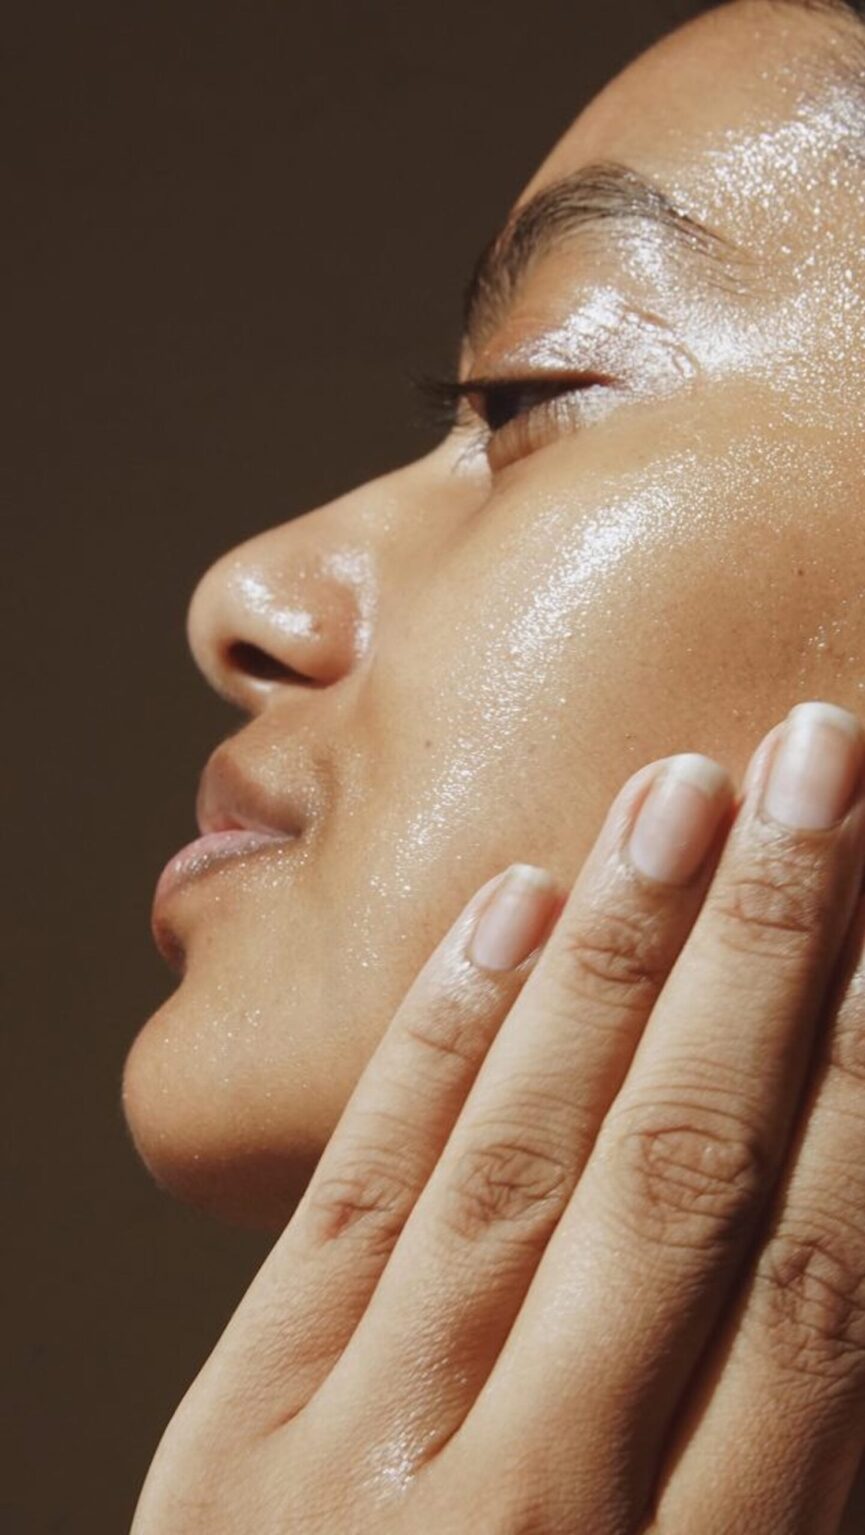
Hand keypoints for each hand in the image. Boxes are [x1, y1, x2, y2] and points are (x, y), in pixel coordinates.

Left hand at [131, 702, 864, 1533]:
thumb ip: (784, 1484)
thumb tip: (843, 1240)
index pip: (816, 1289)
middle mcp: (536, 1505)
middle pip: (682, 1172)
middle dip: (764, 953)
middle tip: (820, 768)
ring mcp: (359, 1458)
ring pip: (518, 1153)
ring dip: (614, 958)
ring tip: (682, 792)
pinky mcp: (234, 1430)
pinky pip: (353, 1200)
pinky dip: (440, 1045)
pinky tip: (509, 909)